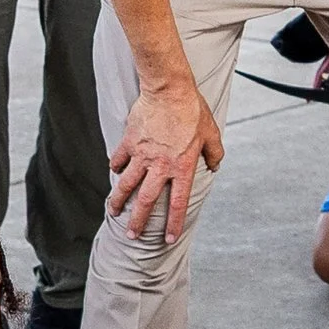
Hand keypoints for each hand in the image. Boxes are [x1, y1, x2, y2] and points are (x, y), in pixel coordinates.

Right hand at [109, 72, 224, 242]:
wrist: (169, 90)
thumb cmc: (193, 111)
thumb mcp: (212, 133)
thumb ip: (215, 153)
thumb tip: (215, 166)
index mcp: (182, 167)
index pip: (177, 203)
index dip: (173, 223)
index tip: (168, 238)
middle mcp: (160, 166)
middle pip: (146, 201)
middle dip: (138, 221)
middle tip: (133, 234)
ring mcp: (142, 155)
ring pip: (127, 184)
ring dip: (119, 200)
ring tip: (113, 211)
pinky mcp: (129, 141)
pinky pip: (119, 159)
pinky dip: (115, 167)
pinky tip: (114, 172)